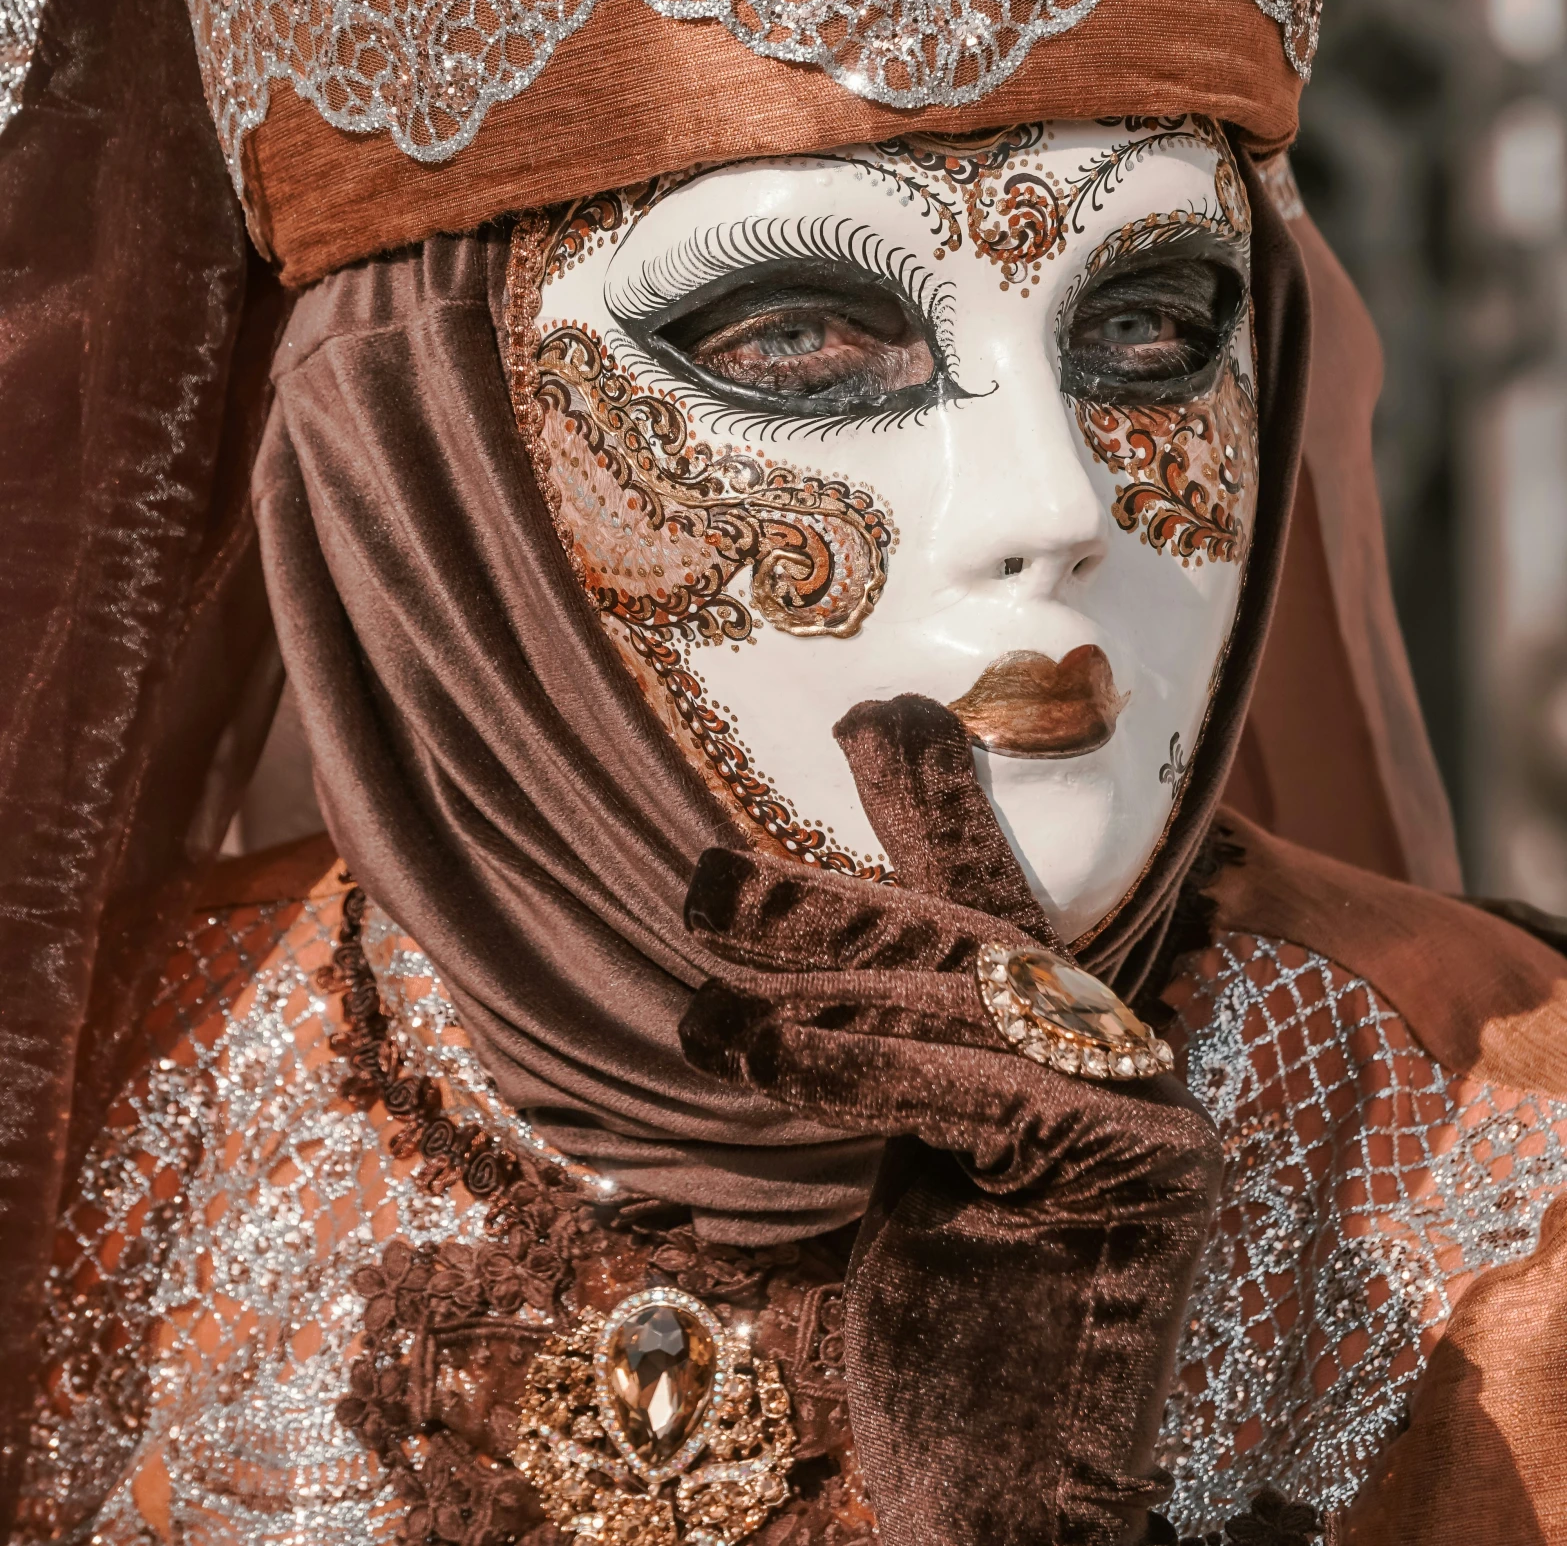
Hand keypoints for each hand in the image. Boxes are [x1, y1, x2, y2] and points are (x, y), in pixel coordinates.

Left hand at [680, 694, 1219, 1545]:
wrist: (1020, 1511)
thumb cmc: (959, 1356)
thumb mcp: (911, 1182)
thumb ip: (898, 1071)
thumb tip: (786, 976)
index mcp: (1076, 1056)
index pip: (999, 911)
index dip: (938, 808)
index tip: (875, 718)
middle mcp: (1131, 1072)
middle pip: (977, 942)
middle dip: (837, 894)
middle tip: (702, 874)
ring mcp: (1151, 1124)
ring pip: (971, 1002)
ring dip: (819, 979)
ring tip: (699, 977)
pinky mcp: (1145, 1182)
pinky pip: (978, 1088)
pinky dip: (857, 1059)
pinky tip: (757, 1052)